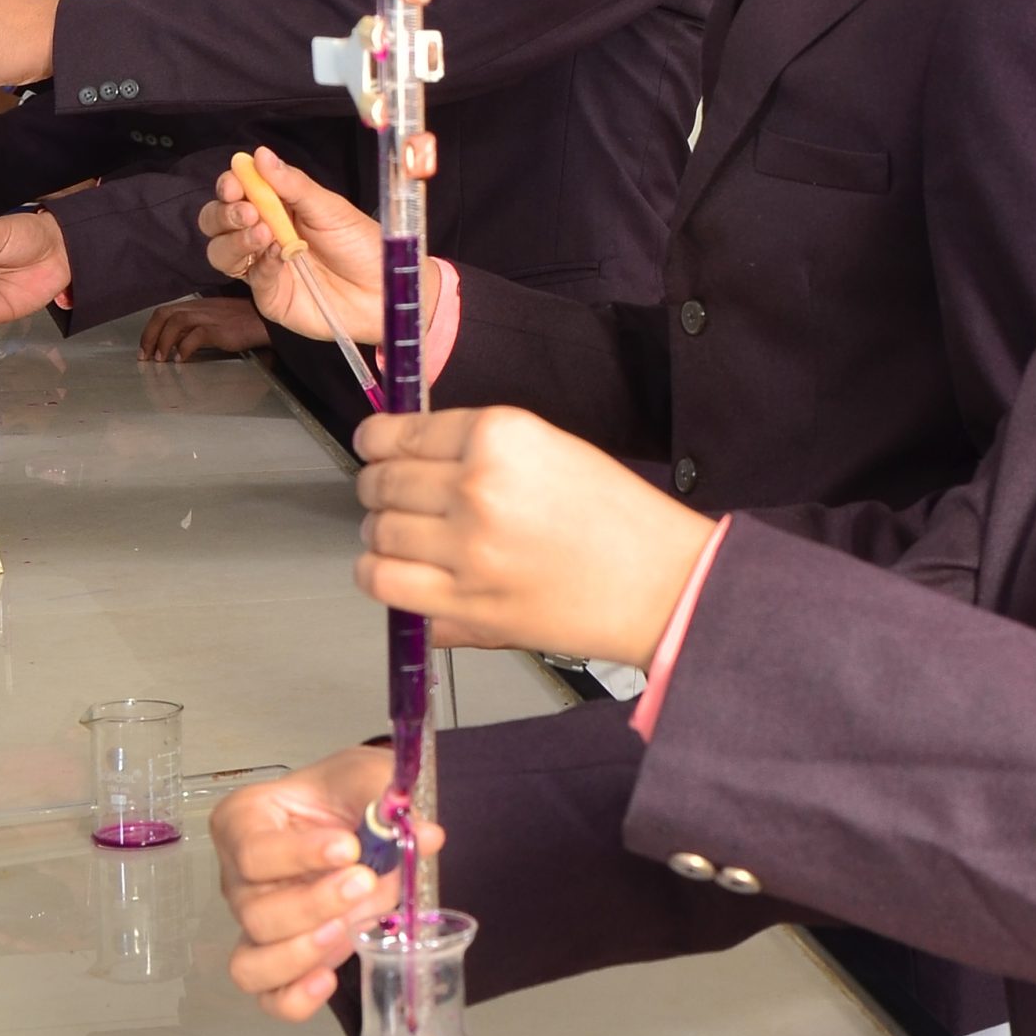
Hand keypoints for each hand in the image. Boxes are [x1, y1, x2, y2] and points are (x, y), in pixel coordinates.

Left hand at [141, 295, 272, 360]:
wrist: (266, 321)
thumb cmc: (242, 322)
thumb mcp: (214, 320)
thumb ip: (195, 327)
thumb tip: (175, 344)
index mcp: (196, 305)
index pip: (165, 312)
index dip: (150, 329)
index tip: (145, 347)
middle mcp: (199, 308)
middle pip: (164, 315)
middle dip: (150, 335)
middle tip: (145, 356)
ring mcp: (209, 317)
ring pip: (176, 322)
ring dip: (163, 341)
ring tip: (160, 360)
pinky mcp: (220, 329)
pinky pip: (196, 335)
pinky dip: (184, 348)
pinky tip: (181, 359)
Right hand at [199, 148, 423, 346]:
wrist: (384, 288)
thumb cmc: (361, 244)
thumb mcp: (329, 208)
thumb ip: (293, 184)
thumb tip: (260, 155)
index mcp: (275, 207)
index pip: (235, 192)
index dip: (228, 186)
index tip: (234, 185)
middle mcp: (262, 235)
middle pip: (217, 222)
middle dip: (224, 214)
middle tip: (248, 212)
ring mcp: (263, 267)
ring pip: (221, 252)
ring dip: (236, 239)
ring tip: (265, 234)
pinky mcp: (271, 297)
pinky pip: (253, 279)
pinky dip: (263, 265)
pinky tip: (282, 256)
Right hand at [214, 750, 443, 1020]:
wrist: (358, 815)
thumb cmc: (345, 793)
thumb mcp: (366, 776)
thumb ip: (387, 801)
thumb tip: (424, 834)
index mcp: (244, 823)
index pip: (254, 850)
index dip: (300, 856)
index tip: (350, 848)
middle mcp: (239, 879)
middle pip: (255, 912)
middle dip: (313, 904)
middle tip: (365, 883)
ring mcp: (255, 926)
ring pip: (252, 963)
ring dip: (302, 954)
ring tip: (347, 931)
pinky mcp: (280, 961)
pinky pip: (269, 996)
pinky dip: (294, 999)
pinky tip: (329, 981)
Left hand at [354, 408, 714, 661]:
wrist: (663, 585)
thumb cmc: (621, 522)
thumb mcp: (552, 449)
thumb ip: (480, 448)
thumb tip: (407, 452)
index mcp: (501, 435)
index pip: (400, 433)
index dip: (375, 442)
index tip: (372, 447)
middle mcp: (478, 486)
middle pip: (383, 482)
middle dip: (377, 488)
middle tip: (385, 495)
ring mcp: (467, 547)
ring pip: (378, 532)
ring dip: (380, 534)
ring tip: (398, 538)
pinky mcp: (465, 602)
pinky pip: (385, 583)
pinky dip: (379, 576)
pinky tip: (397, 572)